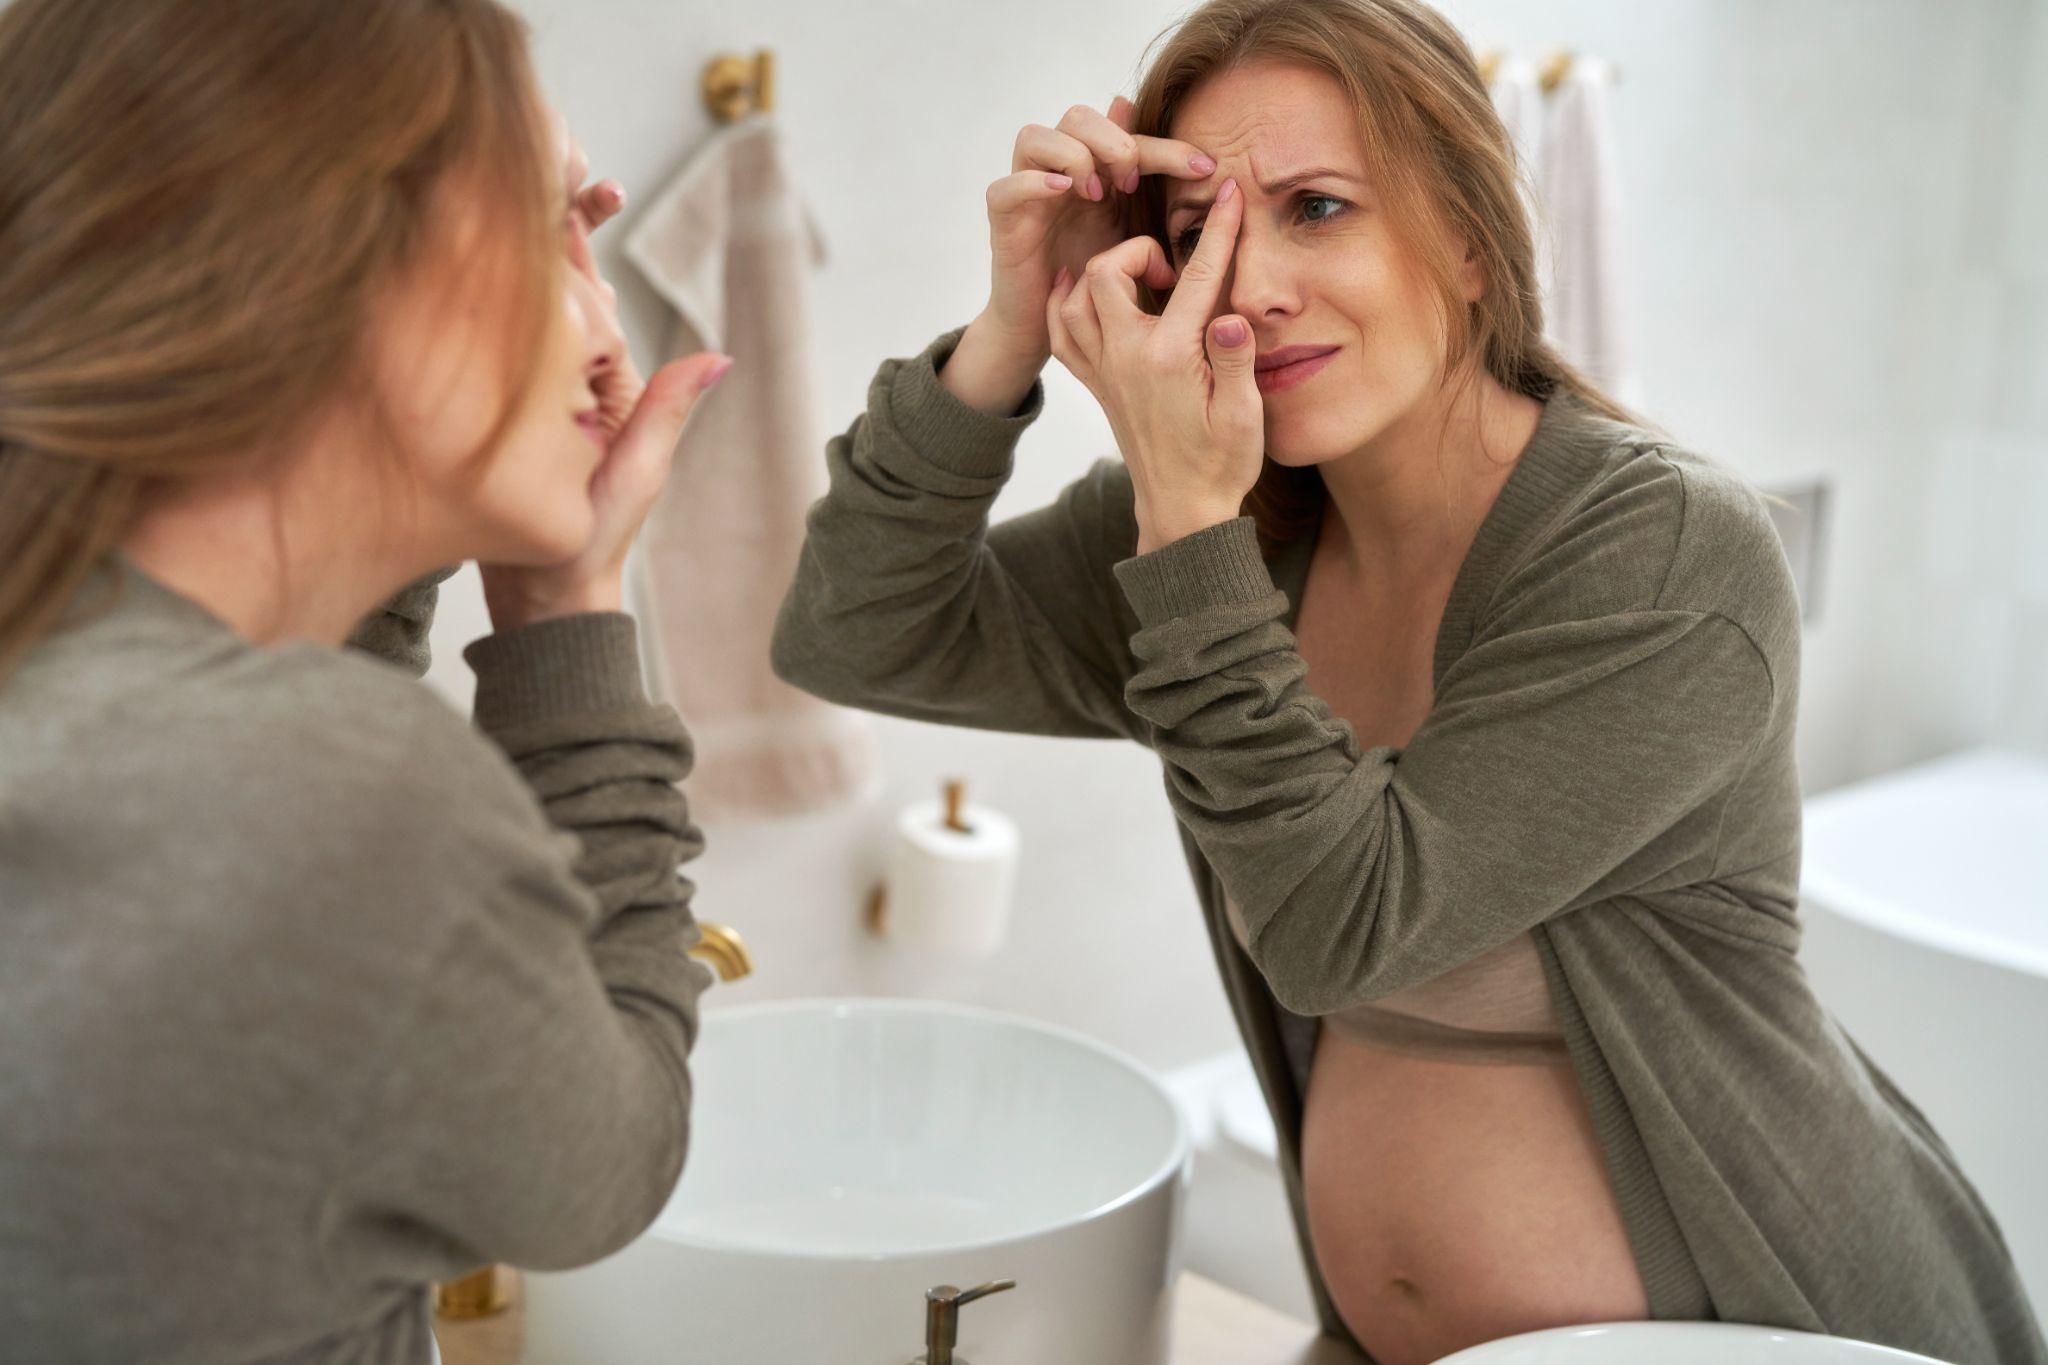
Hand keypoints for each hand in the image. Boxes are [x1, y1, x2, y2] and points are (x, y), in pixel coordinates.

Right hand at [480, 120, 732, 629]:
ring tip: (501, 203)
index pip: (587, 306)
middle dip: (545, 242)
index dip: (576, 251)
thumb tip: (720, 355)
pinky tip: (447, 273)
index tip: (580, 191)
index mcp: (606, 388)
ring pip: (511, 321)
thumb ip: (666, 411)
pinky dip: (467, 315)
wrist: (536, 603)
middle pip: (550, 301)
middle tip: (551, 173)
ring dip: (504, 269)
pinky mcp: (481, 418)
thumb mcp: (633, 473)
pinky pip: (477, 356)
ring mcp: (520, 401)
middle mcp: (563, 386)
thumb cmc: (588, 543)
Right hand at [973, 97, 1215, 371]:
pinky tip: (1063, 192)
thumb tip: (1205, 169)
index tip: (1206, 167)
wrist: (1057, 334)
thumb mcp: (1146, 244)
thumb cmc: (1102, 288)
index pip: (1130, 135)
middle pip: (1077, 117)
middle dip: (1111, 141)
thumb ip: (1168, 211)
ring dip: (1073, 156)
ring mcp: (1028, 194)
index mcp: (1097, 172)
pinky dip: (1033, 181)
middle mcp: (1059, 173)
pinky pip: (1005, 186)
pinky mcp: (1003, 223)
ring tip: (1096, 193)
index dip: (1167, 145)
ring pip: (1035, 137)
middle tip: (1131, 181)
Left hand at [1046, 177, 1261, 554]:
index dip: (1217, 230)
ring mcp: (1105, 371)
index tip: (1229, 193)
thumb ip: (1235, 361)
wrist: (1182, 510)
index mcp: (1168, 358)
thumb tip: (1230, 318)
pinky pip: (1061, 333)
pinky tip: (1086, 290)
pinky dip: (1067, 303)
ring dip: (1099, 272)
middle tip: (1171, 269)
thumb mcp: (1244, 415)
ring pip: (1073, 299)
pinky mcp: (1096, 384)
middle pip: (1107, 272)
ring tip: (1136, 277)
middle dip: (1139, 249)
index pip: (1196, 278)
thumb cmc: (1221, 464)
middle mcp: (1126, 358)